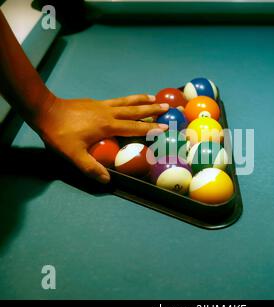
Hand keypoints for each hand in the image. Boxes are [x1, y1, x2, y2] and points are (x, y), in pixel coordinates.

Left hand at [32, 93, 168, 183]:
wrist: (45, 110)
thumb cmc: (60, 133)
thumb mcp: (73, 154)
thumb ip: (91, 167)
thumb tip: (107, 181)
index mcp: (108, 126)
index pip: (134, 128)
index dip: (151, 128)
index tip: (166, 127)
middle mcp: (109, 113)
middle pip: (135, 111)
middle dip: (152, 110)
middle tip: (167, 107)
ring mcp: (103, 105)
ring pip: (127, 102)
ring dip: (142, 100)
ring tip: (155, 98)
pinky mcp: (96, 102)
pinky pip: (118, 100)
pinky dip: (128, 99)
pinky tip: (130, 100)